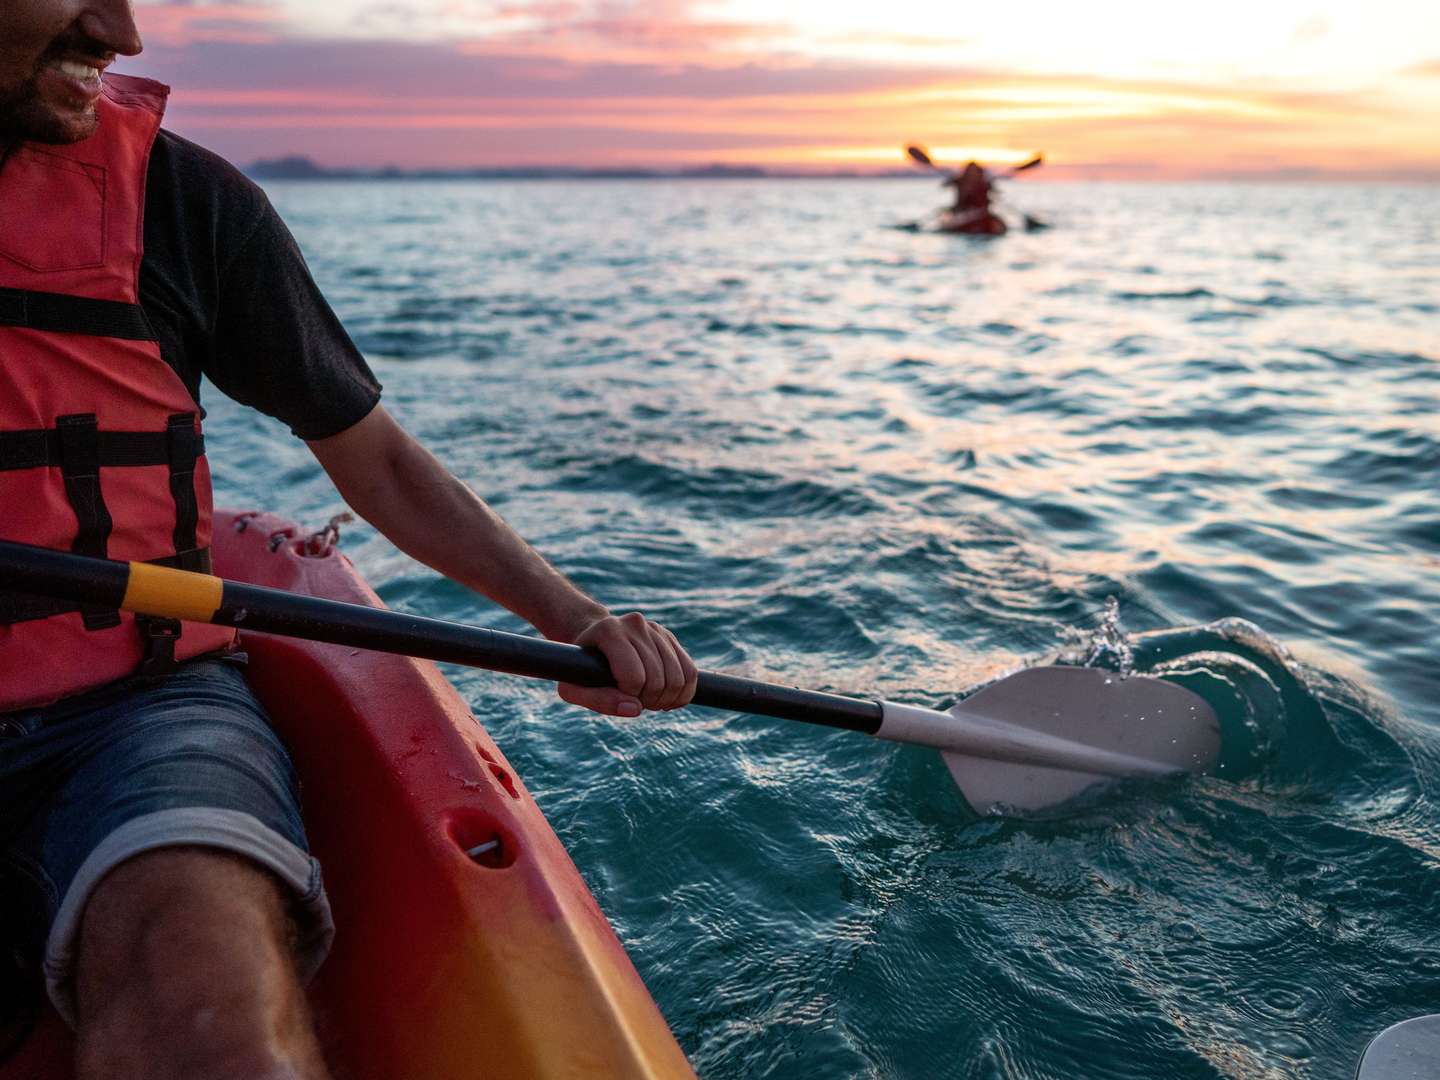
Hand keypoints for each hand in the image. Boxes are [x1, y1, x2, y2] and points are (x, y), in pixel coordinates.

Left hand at [560, 612, 697, 716]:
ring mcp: (655, 629)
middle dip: (648, 701)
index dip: (629, 696)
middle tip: (634, 701)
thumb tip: (635, 709)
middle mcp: (636, 624)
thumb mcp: (574, 688)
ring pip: (679, 678)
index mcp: (609, 631)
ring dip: (666, 700)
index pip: (634, 676)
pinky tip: (666, 698)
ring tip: (648, 700)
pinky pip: (690, 672)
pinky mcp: (669, 637)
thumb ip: (599, 700)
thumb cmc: (579, 669)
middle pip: (658, 680)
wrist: (592, 641)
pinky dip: (683, 694)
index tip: (618, 695)